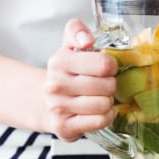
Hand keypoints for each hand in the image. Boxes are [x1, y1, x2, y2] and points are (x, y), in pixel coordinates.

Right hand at [42, 19, 117, 140]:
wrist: (46, 102)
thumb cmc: (66, 74)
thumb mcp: (69, 46)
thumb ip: (76, 31)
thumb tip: (87, 40)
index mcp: (59, 61)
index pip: (104, 64)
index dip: (112, 66)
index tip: (106, 68)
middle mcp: (55, 85)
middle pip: (107, 85)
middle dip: (111, 85)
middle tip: (103, 86)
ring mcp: (58, 107)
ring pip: (104, 104)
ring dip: (108, 102)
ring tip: (99, 98)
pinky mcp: (64, 127)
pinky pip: (100, 120)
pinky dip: (106, 116)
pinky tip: (98, 112)